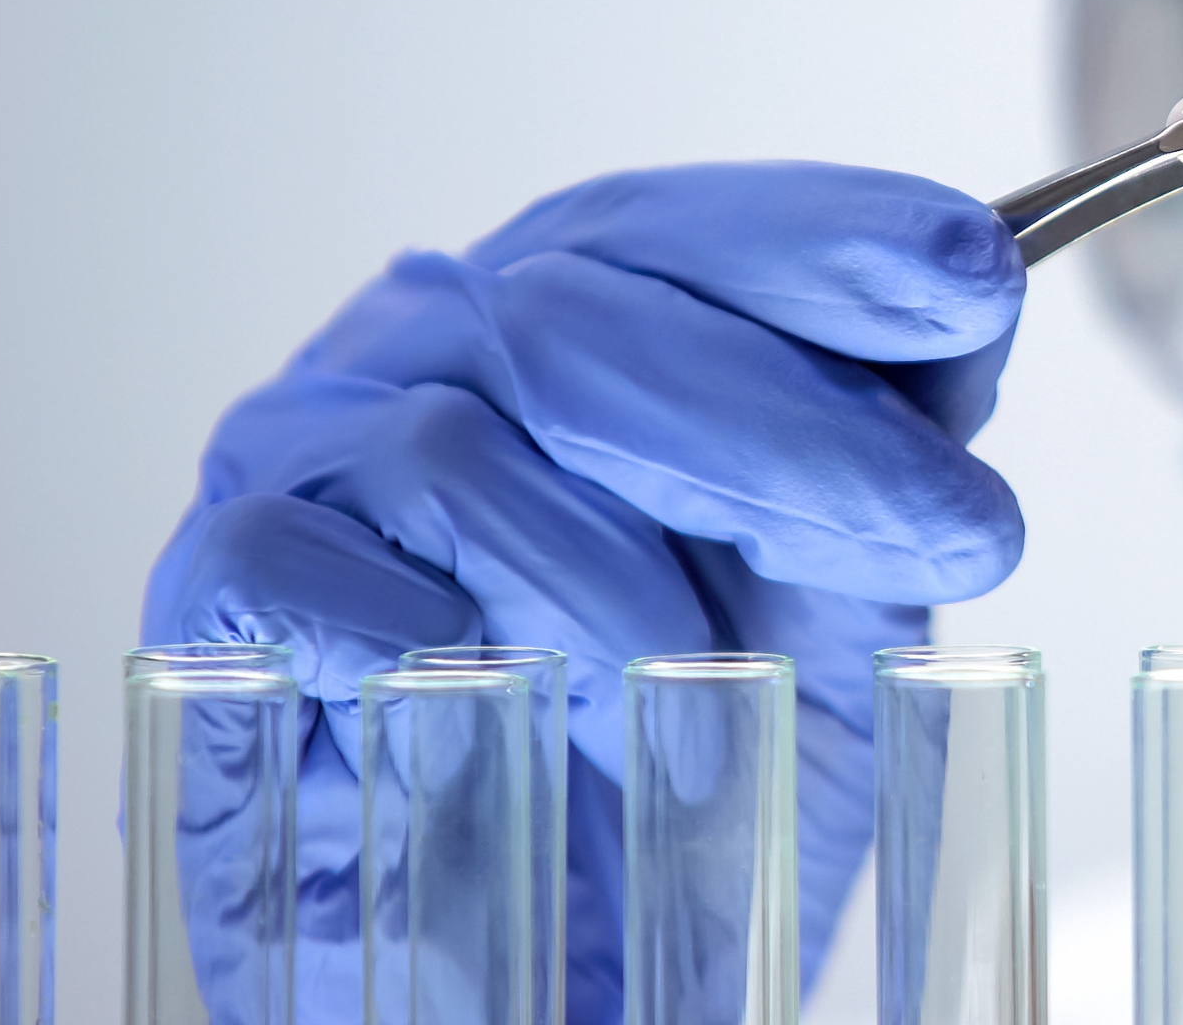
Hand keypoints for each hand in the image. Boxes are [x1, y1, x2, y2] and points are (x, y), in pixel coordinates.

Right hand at [142, 160, 1026, 1023]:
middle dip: (790, 430)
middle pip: (581, 310)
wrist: (544, 958)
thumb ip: (870, 463)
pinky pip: (295, 566)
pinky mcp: (216, 595)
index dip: (823, 244)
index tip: (966, 284)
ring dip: (623, 602)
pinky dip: (416, 643)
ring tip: (705, 724)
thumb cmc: (675, 774)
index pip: (675, 230)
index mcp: (566, 325)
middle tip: (952, 531)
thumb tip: (963, 308)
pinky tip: (486, 702)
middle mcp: (427, 357)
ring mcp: (307, 460)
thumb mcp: (825, 616)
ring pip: (462, 449)